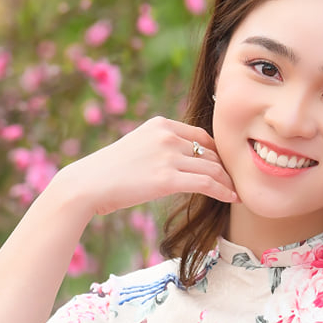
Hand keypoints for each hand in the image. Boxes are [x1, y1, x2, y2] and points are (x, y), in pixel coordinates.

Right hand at [51, 115, 237, 221]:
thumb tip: (172, 163)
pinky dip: (224, 191)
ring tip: (236, 192)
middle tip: (235, 182)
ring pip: (212, 168)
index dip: (215, 152)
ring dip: (228, 181)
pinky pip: (207, 183)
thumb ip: (156, 148)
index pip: (200, 135)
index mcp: (160, 124)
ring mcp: (168, 156)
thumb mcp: (134, 148)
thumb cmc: (105, 173)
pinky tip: (232, 198)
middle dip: (224, 168)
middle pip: (210, 151)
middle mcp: (167, 135)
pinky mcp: (168, 179)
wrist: (86, 184)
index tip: (222, 167)